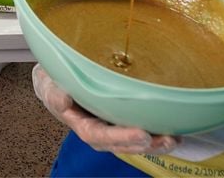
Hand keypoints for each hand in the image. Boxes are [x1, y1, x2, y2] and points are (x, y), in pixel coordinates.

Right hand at [32, 65, 178, 154]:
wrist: (56, 78)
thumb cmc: (54, 81)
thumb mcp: (48, 83)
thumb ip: (53, 92)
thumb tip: (64, 99)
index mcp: (81, 124)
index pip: (99, 135)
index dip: (120, 137)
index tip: (142, 134)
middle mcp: (99, 130)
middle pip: (122, 143)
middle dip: (145, 144)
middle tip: (165, 139)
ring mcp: (112, 126)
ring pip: (134, 140)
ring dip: (155, 143)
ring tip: (174, 140)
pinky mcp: (122, 118)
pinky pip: (139, 129)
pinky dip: (156, 132)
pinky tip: (175, 130)